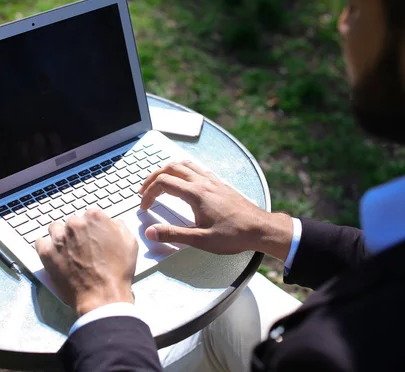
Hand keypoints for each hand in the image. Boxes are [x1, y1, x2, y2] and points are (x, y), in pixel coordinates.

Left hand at [36, 209, 137, 316]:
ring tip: (67, 251)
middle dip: (77, 232)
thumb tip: (112, 223)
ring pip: (54, 229)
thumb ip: (119, 226)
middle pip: (73, 222)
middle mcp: (75, 224)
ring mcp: (59, 238)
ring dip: (60, 237)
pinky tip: (54, 255)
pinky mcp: (46, 253)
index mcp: (95, 217)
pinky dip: (46, 247)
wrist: (103, 296)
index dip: (93, 227)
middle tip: (83, 248)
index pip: (90, 215)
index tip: (94, 237)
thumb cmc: (118, 271)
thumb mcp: (130, 243)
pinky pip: (40, 242)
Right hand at [139, 161, 292, 260]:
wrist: (260, 229)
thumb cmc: (234, 235)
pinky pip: (197, 168)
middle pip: (171, 168)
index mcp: (196, 194)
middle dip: (153, 177)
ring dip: (167, 170)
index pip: (163, 183)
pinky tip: (183, 181)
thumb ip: (173, 235)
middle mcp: (203, 183)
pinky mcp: (220, 184)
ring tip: (159, 181)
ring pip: (184, 164)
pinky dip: (183, 170)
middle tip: (144, 190)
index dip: (149, 193)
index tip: (144, 206)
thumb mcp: (201, 240)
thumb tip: (151, 232)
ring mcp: (213, 181)